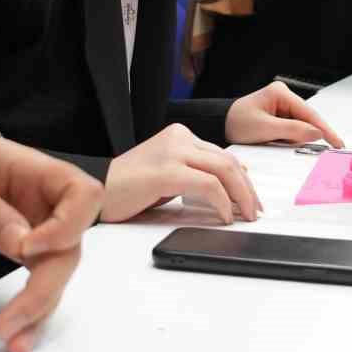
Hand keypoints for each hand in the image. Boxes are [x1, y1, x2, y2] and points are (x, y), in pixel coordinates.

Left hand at [0, 126, 102, 351]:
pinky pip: (38, 281)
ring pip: (57, 273)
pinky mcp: (28, 250)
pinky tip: (18, 337)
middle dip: (45, 289)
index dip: (66, 227)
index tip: (27, 249)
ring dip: (40, 310)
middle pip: (70, 247)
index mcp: (40, 173)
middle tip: (11, 322)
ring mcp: (41, 229)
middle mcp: (49, 204)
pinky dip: (30, 311)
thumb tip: (21, 246)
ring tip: (14, 343)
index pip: (83, 195)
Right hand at [104, 123, 260, 223]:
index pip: (223, 155)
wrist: (96, 190)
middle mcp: (179, 138)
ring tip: (246, 216)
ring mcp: (173, 152)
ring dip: (241, 196)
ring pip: (225, 170)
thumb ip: (195, 172)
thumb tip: (231, 183)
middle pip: (228, 161)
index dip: (243, 179)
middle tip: (255, 211)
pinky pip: (209, 185)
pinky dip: (223, 203)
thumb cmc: (127, 188)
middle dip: (248, 189)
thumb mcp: (167, 174)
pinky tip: (225, 217)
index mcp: (179, 135)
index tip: (252, 199)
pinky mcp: (167, 171)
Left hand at [224, 81, 344, 148]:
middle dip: (312, 134)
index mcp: (280, 93)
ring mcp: (281, 105)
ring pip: (301, 125)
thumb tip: (316, 133)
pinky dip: (292, 137)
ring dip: (300, 137)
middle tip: (328, 149)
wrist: (219, 125)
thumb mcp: (265, 129)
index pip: (309, 113)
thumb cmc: (235, 122)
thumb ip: (293, 130)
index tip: (336, 142)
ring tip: (290, 144)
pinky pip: (293, 128)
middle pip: (307, 119)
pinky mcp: (278, 115)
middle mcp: (283, 95)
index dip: (325, 129)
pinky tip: (286, 142)